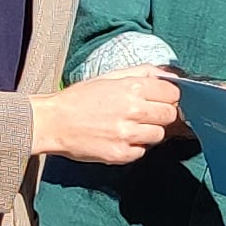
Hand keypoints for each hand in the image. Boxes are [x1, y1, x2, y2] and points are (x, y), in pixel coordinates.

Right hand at [38, 68, 179, 165]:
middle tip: (145, 114)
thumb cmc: (79, 99)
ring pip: (159, 135)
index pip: (173, 93)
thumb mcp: (109, 76)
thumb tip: (171, 75)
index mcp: (131, 87)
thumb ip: (143, 72)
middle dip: (162, 114)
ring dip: (149, 131)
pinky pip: (142, 151)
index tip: (160, 99)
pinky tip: (119, 138)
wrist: (52, 122)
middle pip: (170, 115)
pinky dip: (135, 146)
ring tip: (129, 126)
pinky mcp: (121, 154)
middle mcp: (133, 110)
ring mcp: (128, 134)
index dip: (168, 96)